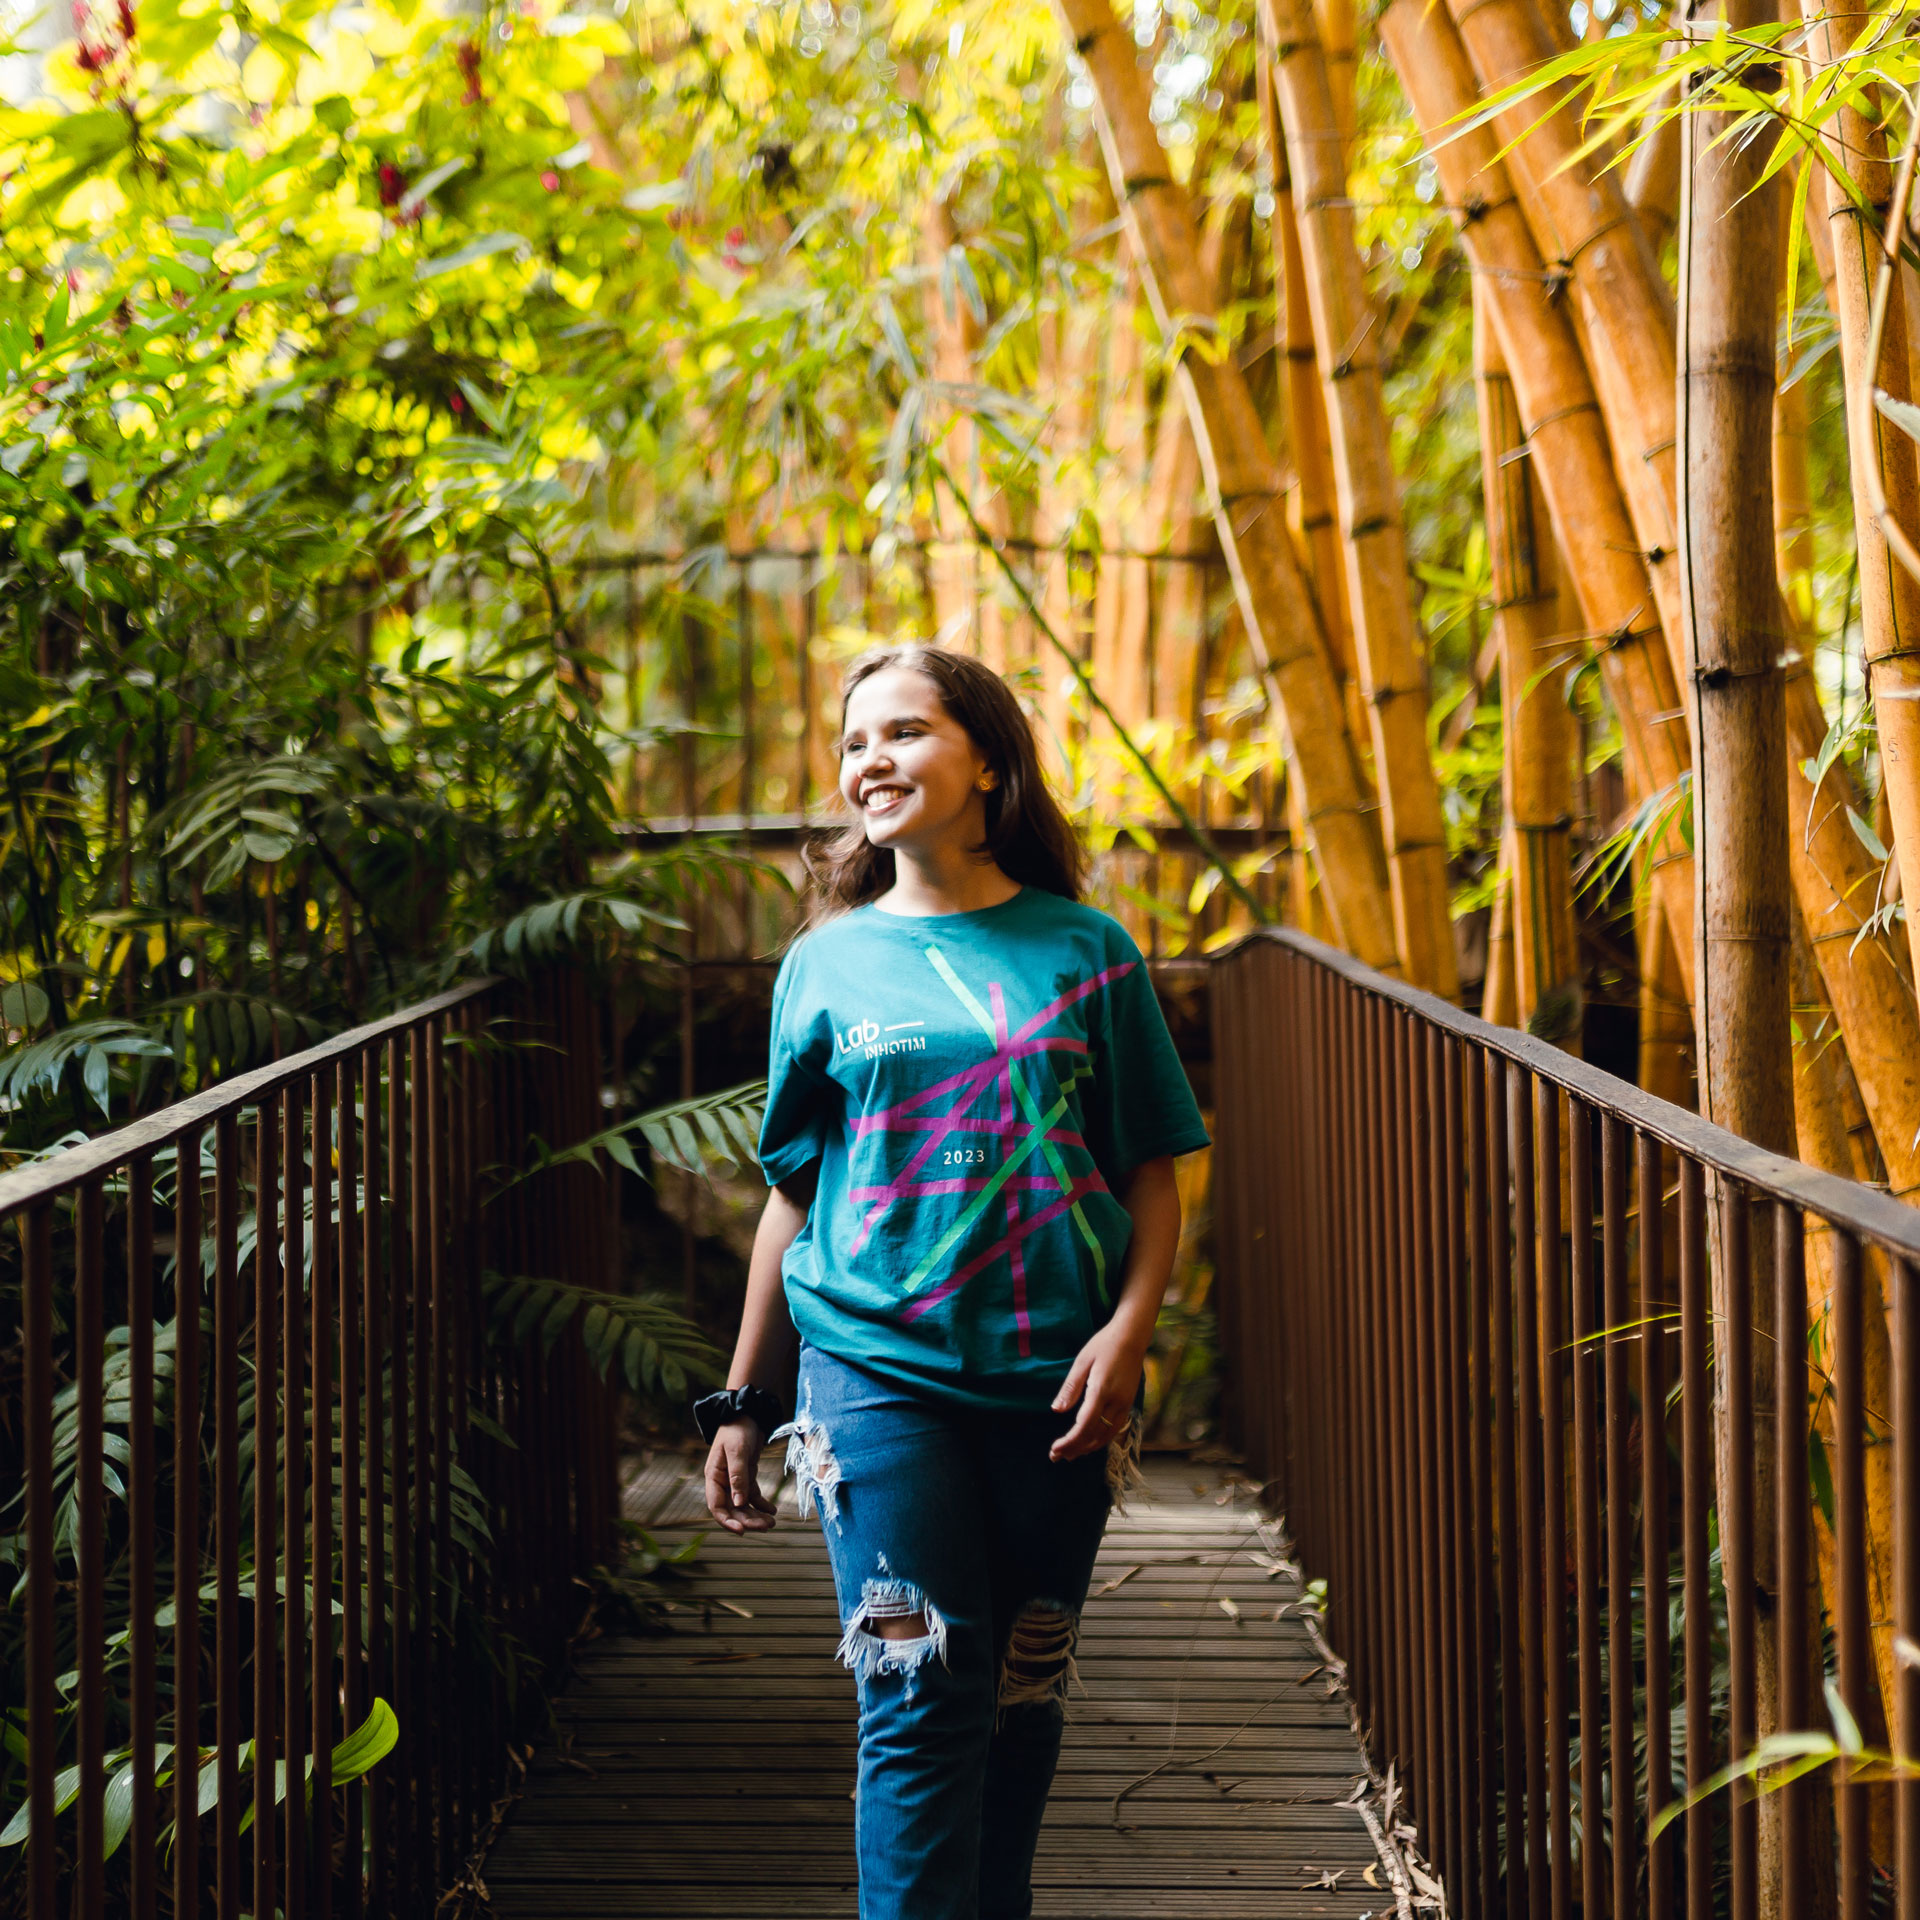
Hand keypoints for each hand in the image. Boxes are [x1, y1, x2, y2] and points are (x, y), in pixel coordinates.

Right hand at [704, 1420, 778, 1532]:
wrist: (747, 1413)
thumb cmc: (738, 1429)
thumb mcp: (737, 1451)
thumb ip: (738, 1477)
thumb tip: (739, 1503)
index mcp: (713, 1476)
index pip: (716, 1506)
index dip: (727, 1521)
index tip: (742, 1531)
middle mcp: (722, 1481)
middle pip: (733, 1508)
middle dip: (748, 1520)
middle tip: (767, 1526)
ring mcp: (734, 1480)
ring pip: (743, 1505)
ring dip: (756, 1515)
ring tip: (772, 1522)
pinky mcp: (746, 1476)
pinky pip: (752, 1495)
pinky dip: (761, 1504)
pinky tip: (772, 1510)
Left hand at [1049, 1319, 1148, 1462]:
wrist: (1132, 1337)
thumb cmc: (1104, 1345)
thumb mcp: (1082, 1362)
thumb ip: (1070, 1388)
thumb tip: (1057, 1410)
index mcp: (1101, 1390)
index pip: (1085, 1426)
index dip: (1070, 1441)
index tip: (1055, 1449)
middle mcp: (1116, 1402)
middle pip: (1095, 1436)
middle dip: (1075, 1449)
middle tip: (1056, 1456)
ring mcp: (1125, 1404)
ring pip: (1107, 1436)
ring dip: (1087, 1448)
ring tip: (1070, 1453)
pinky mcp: (1128, 1403)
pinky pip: (1115, 1429)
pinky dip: (1100, 1440)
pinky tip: (1089, 1441)